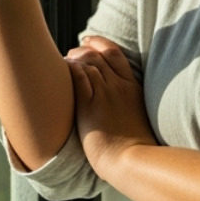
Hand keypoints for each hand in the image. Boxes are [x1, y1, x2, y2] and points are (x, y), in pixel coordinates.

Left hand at [67, 36, 156, 174]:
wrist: (132, 160)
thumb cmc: (135, 146)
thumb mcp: (137, 116)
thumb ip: (128, 103)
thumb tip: (118, 103)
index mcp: (132, 87)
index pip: (114, 53)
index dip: (99, 43)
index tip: (88, 40)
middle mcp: (118, 86)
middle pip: (96, 55)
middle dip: (80, 50)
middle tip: (70, 54)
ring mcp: (105, 94)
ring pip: (86, 63)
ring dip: (72, 59)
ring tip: (63, 63)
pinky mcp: (90, 105)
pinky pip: (78, 77)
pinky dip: (69, 69)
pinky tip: (62, 71)